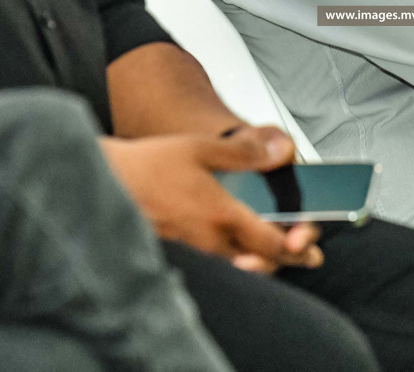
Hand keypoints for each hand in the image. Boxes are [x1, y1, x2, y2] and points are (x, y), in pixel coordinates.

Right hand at [100, 127, 322, 274]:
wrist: (103, 183)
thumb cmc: (148, 166)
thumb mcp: (201, 148)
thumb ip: (245, 153)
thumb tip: (280, 152)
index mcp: (220, 215)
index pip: (271, 244)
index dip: (297, 248)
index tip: (311, 247)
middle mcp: (209, 241)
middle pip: (259, 261)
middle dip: (286, 259)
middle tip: (305, 255)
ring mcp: (193, 251)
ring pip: (237, 264)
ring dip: (260, 260)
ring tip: (277, 251)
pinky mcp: (179, 253)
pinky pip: (214, 263)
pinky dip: (232, 258)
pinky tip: (237, 247)